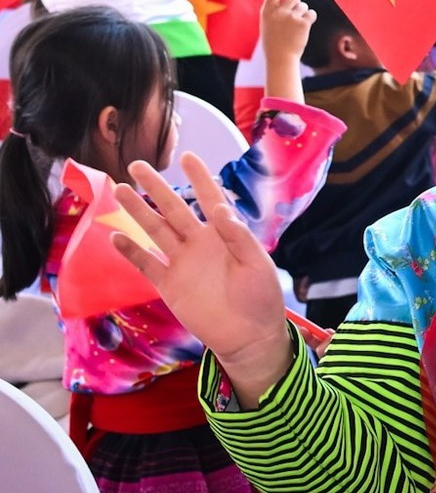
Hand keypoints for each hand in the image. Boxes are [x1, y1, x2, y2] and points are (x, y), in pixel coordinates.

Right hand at [113, 154, 293, 405]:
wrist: (249, 336)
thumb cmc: (261, 297)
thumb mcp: (257, 264)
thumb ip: (238, 236)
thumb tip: (220, 208)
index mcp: (225, 234)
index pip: (210, 198)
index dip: (199, 178)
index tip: (187, 156)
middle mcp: (200, 243)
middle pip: (174, 209)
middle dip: (157, 187)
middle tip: (138, 164)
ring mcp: (182, 263)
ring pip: (156, 230)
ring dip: (138, 211)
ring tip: (121, 190)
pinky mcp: (169, 285)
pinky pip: (147, 264)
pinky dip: (131, 251)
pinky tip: (116, 236)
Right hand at [258, 0, 314, 63]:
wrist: (281, 59)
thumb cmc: (274, 43)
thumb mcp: (268, 24)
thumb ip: (275, 10)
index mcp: (267, 11)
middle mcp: (279, 12)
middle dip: (297, 3)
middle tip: (295, 14)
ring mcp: (291, 17)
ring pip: (303, 6)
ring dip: (303, 13)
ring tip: (296, 27)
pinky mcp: (303, 23)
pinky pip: (311, 13)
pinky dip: (311, 18)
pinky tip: (304, 29)